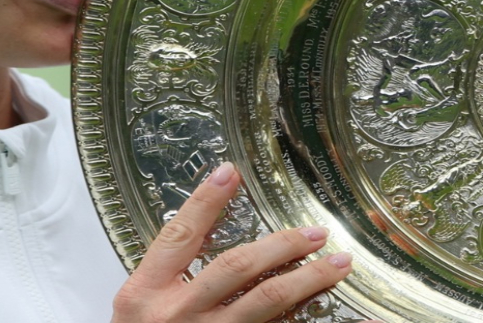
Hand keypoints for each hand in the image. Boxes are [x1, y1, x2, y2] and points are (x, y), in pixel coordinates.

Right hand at [111, 162, 381, 322]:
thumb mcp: (139, 308)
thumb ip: (169, 276)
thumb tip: (209, 230)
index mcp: (145, 294)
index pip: (180, 236)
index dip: (205, 202)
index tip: (231, 173)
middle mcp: (177, 315)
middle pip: (235, 267)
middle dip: (280, 245)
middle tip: (314, 232)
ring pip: (265, 302)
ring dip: (307, 279)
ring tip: (337, 264)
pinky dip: (307, 320)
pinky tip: (343, 315)